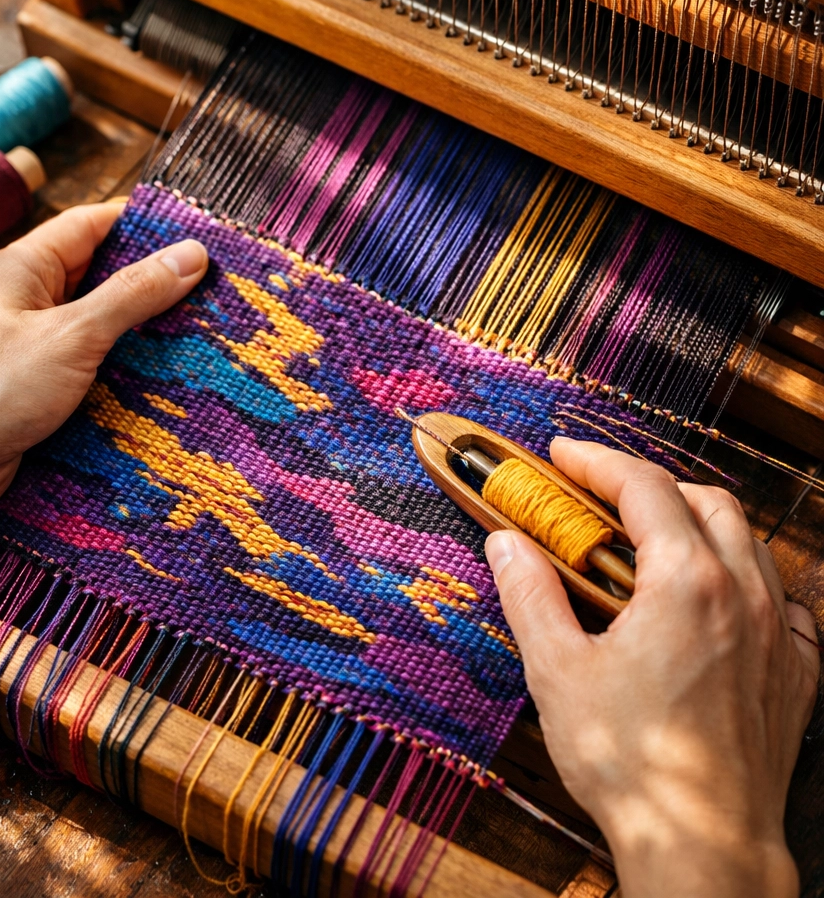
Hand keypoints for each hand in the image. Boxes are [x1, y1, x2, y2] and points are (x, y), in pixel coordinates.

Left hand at [0, 200, 206, 660]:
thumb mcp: (75, 334)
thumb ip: (133, 294)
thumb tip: (191, 255)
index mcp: (25, 266)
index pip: (93, 224)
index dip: (144, 226)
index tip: (196, 236)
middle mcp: (27, 295)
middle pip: (100, 271)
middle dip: (150, 278)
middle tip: (209, 286)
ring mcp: (33, 338)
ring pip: (99, 317)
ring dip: (140, 323)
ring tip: (198, 326)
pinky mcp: (40, 378)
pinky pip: (91, 355)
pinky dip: (122, 359)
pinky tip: (161, 369)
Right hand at [484, 440, 819, 897]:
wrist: (703, 845)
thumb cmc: (630, 762)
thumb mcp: (556, 670)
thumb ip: (530, 593)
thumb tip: (506, 543)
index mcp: (685, 582)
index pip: (642, 486)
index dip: (596, 461)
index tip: (561, 456)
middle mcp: (743, 594)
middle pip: (703, 499)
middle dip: (648, 483)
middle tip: (599, 493)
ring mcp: (779, 632)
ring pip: (746, 540)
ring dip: (697, 521)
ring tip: (649, 538)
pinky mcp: (795, 673)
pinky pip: (783, 597)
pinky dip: (744, 576)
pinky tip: (716, 599)